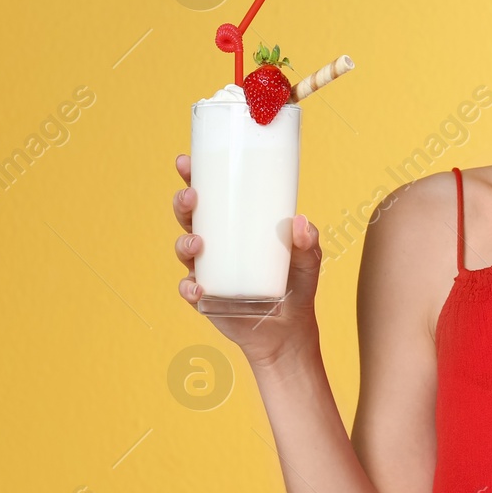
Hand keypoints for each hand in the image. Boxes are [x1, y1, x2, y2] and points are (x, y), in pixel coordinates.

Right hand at [173, 153, 321, 369]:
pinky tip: (198, 286)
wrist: (288, 330)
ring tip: (198, 243)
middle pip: (190, 217)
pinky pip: (189, 289)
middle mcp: (216, 244)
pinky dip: (189, 287)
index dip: (195, 176)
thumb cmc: (296, 285)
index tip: (186, 162)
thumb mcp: (308, 259)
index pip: (212, 195)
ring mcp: (207, 270)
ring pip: (184, 250)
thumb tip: (300, 222)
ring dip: (184, 243)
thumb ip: (307, 241)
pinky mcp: (205, 298)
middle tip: (192, 197)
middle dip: (184, 203)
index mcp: (235, 225)